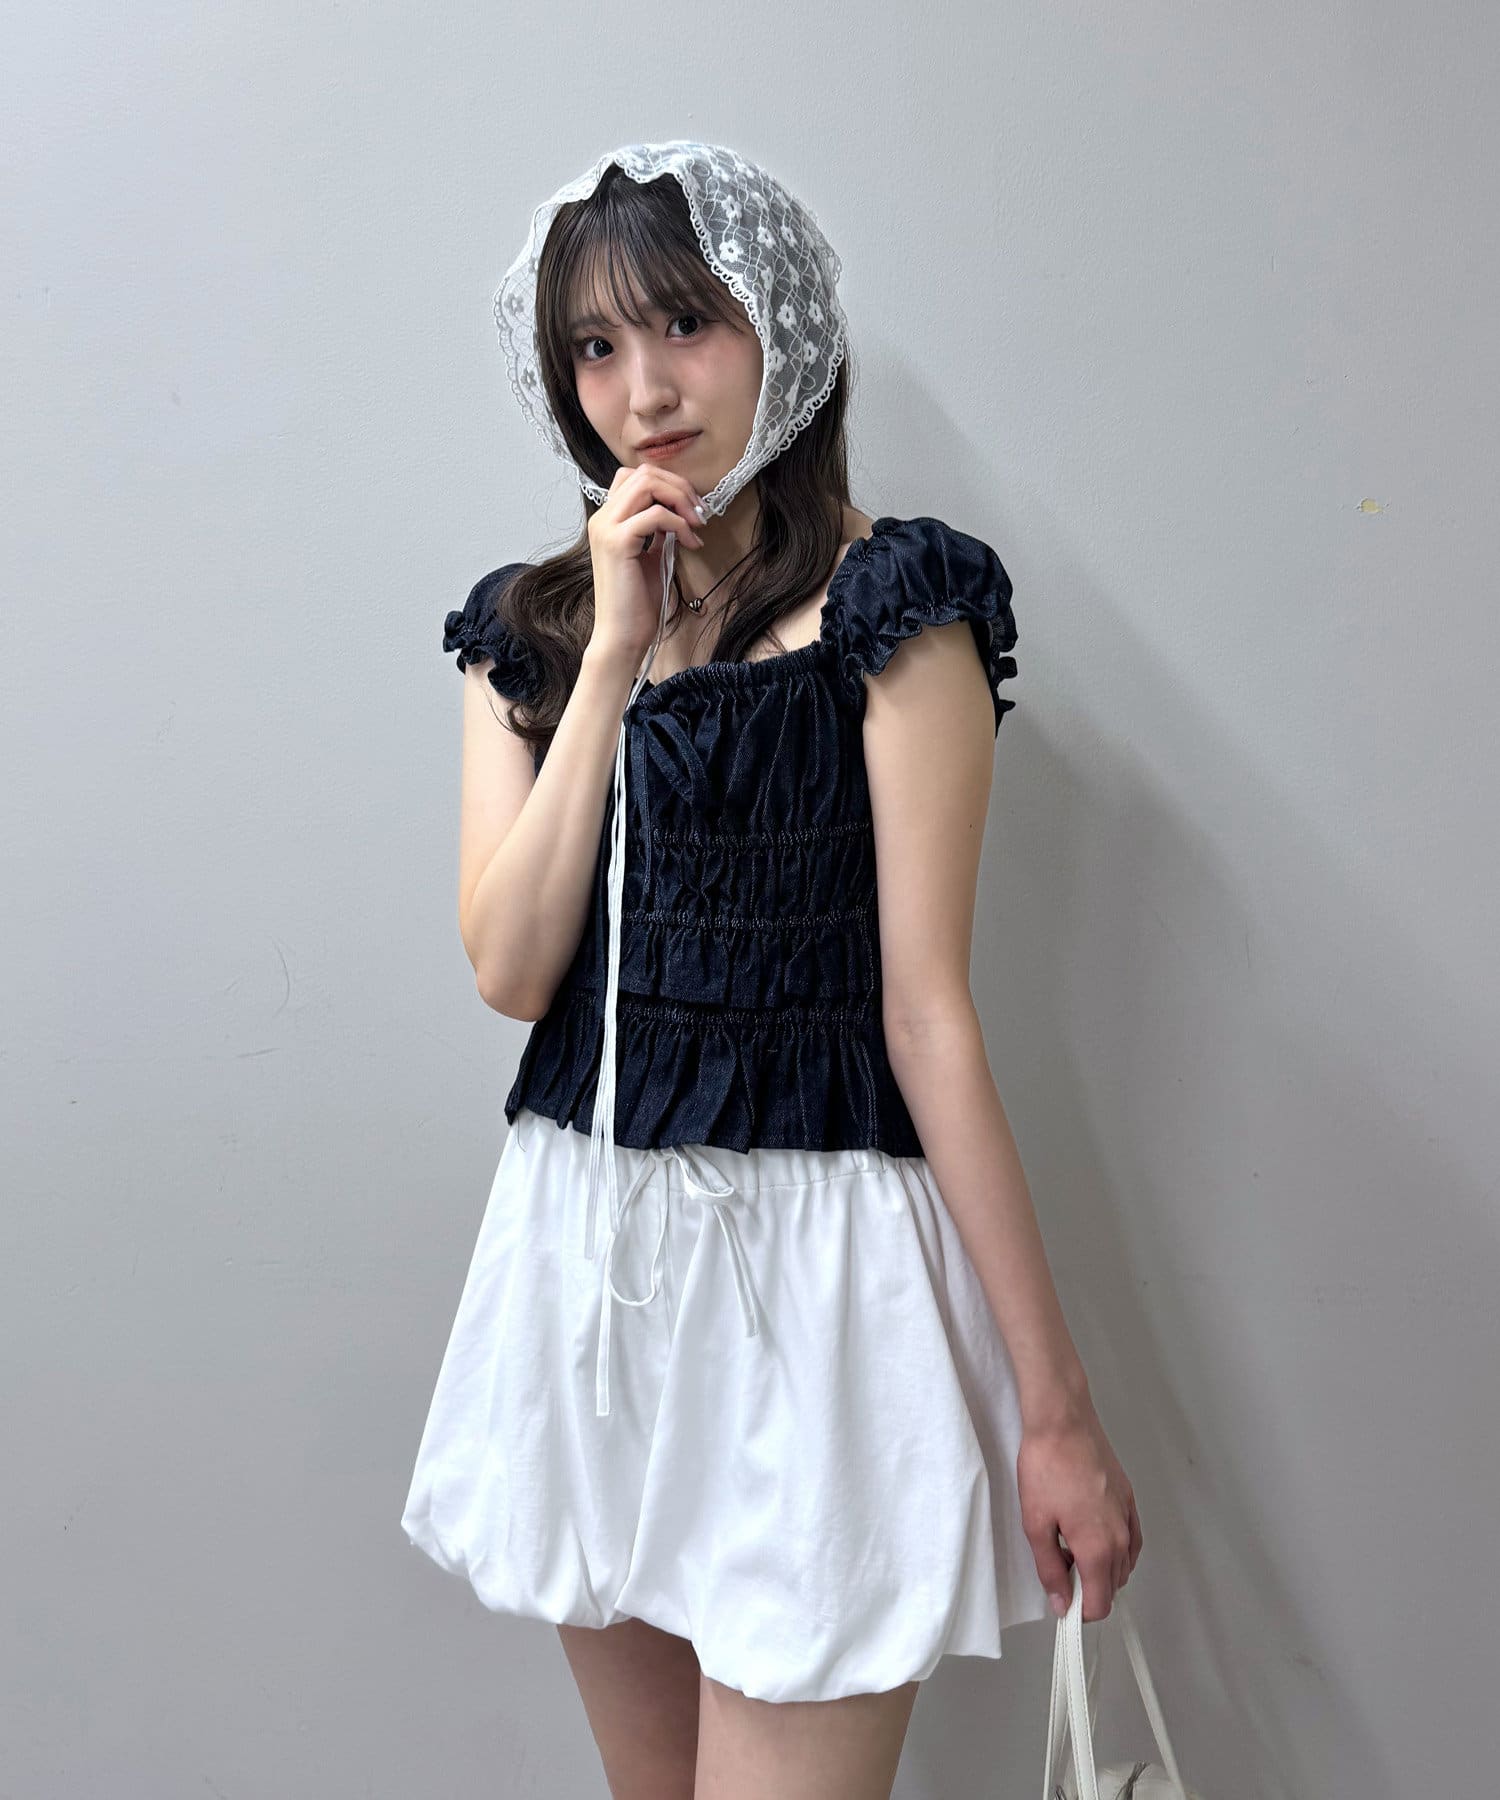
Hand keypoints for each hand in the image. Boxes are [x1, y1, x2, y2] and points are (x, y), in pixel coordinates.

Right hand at [587, 464, 705, 672]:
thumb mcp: (651, 557)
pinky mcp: (618, 543)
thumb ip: (657, 532)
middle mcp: (602, 518)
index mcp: (607, 520)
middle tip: (700, 513)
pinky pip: (656, 514)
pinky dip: (679, 524)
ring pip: (647, 484)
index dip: (668, 483)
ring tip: (697, 524)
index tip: (691, 508)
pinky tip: (691, 543)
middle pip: (642, 473)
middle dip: (678, 486)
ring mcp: (606, 528)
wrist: (623, 635)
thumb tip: (677, 513)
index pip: (634, 476)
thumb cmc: (637, 602)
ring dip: (680, 499)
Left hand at [1017, 1398, 1141, 1622]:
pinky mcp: (1129, 1498)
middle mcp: (1121, 1537)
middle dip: (1088, 1589)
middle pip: (1112, 1586)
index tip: (1061, 1603)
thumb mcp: (1035, 1524)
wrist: (1063, 1421)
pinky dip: (1117, 1548)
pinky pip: (1132, 1539)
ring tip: (1070, 1546)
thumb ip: (1049, 1570)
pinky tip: (1094, 1535)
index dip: (1079, 1612)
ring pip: (1124, 1564)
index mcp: (1098, 1548)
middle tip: (1058, 1568)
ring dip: (1102, 1569)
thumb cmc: (1046, 1467)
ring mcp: (1129, 1517)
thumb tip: (1060, 1603)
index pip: (1100, 1604)